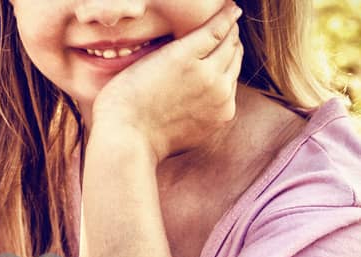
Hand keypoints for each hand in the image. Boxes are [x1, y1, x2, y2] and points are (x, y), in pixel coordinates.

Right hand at [89, 1, 243, 162]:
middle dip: (229, 34)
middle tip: (226, 27)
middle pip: (232, 45)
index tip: (231, 8)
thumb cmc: (125, 98)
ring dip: (230, 56)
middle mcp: (210, 75)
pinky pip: (231, 91)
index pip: (218, 28)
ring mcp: (220, 98)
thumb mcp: (147, 60)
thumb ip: (178, 46)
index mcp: (186, 55)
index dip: (226, 15)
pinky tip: (212, 79)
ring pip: (235, 67)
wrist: (128, 139)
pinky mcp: (222, 116)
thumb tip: (201, 37)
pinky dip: (226, 81)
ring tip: (221, 50)